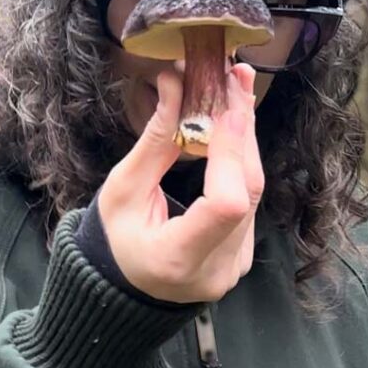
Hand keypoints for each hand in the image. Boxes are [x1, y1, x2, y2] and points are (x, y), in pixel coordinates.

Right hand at [97, 63, 263, 302]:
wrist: (123, 288)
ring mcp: (235, 266)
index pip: (224, 204)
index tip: (228, 107)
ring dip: (245, 140)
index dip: (231, 152)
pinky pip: (250, 202)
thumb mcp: (122, 190)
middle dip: (242, 130)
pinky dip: (242, 163)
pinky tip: (234, 130)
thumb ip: (155, 142)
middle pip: (246, 191)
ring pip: (254, 193)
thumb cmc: (113, 238)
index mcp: (177, 259)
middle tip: (236, 79)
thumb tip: (175, 84)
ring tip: (236, 93)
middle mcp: (216, 269)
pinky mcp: (243, 256)